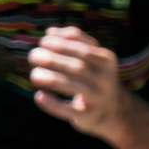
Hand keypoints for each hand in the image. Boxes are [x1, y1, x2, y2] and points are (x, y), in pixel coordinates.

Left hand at [28, 25, 130, 142]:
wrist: (115, 111)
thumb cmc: (95, 77)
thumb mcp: (92, 57)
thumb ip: (74, 41)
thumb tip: (50, 32)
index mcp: (107, 60)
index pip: (83, 49)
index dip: (60, 43)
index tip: (43, 42)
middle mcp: (106, 79)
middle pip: (78, 66)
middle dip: (52, 59)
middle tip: (33, 56)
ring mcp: (99, 98)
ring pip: (74, 87)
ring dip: (51, 79)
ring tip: (34, 75)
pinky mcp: (89, 116)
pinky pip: (69, 110)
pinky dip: (52, 104)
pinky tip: (39, 96)